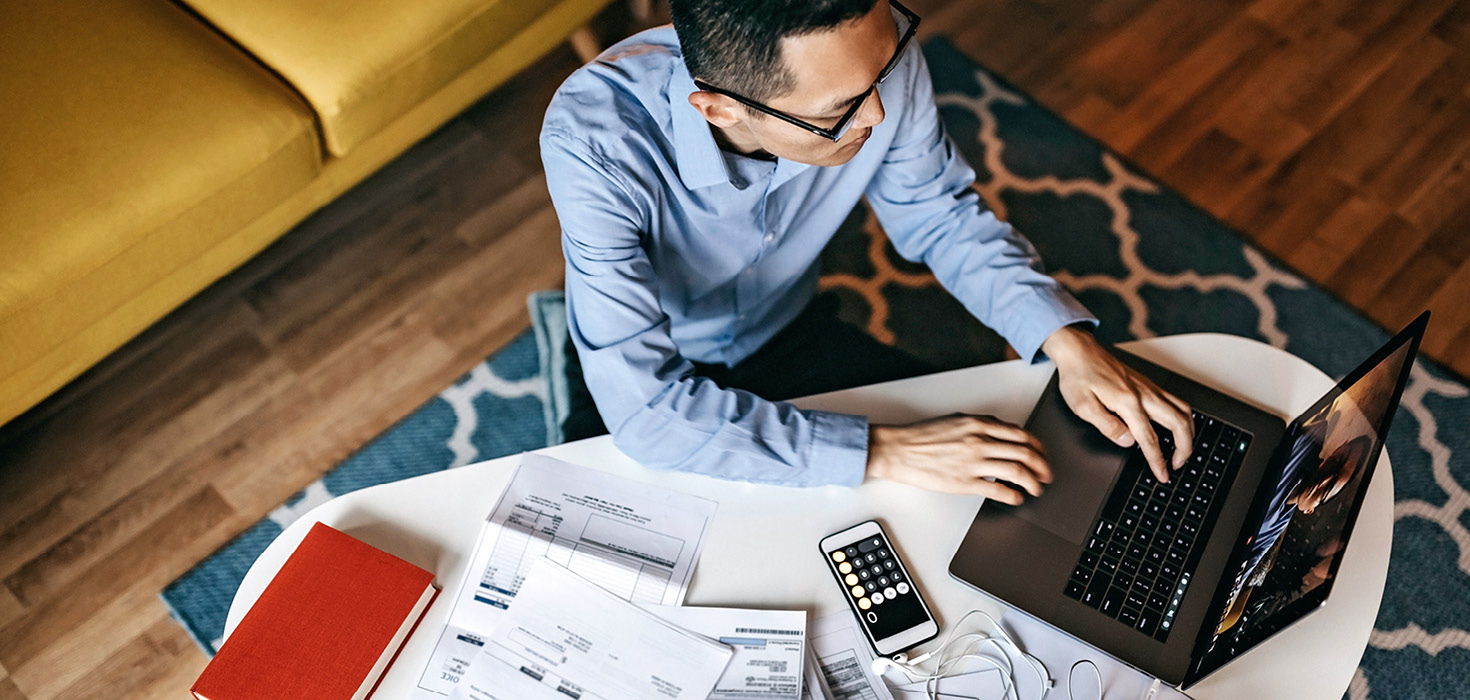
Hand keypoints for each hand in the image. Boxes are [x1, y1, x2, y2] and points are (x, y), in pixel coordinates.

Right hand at [866, 414, 1051, 502]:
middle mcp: (980, 441)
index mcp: (979, 425)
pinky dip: (1013, 496)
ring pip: (1017, 471)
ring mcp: (973, 462)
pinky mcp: (964, 482)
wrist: (900, 450)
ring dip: (1033, 482)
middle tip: (1046, 475)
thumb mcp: (957, 420)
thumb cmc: (923, 436)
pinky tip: (1016, 498)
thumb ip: (983, 425)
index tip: (1043, 456)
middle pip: (1025, 453)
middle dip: (1042, 466)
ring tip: (1036, 489)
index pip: (1021, 435)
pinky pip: (998, 490)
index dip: (1038, 448)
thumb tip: (1005, 433)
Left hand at [1042, 325, 1193, 481]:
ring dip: (1188, 432)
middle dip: (1184, 448)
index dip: (1158, 460)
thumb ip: (1107, 425)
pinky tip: (1176, 427)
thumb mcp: (1082, 406)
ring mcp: (1148, 387)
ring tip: (1181, 449)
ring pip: (1183, 410)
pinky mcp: (1148, 384)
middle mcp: (1144, 394)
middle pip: (1179, 423)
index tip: (1162, 474)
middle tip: (1177, 465)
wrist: (1079, 351)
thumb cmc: (1078, 376)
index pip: (1149, 438)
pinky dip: (1182, 418)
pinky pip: (1176, 402)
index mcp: (1128, 402)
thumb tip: (1128, 441)